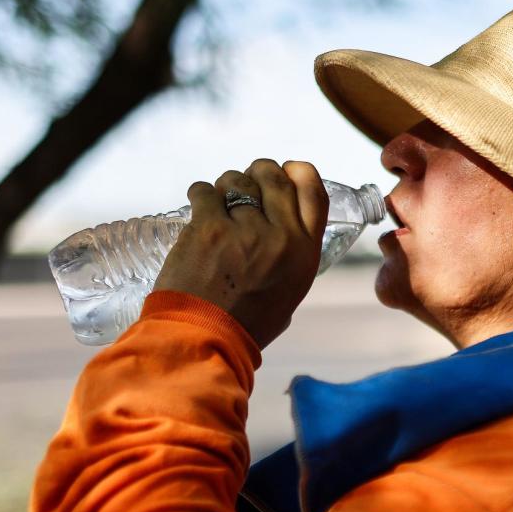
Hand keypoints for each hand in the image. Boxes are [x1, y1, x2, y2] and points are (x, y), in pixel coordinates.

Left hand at [154, 159, 328, 349]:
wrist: (204, 340)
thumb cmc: (245, 325)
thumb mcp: (289, 292)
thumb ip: (290, 257)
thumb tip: (276, 227)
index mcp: (305, 253)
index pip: (314, 192)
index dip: (299, 172)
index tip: (286, 170)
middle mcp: (280, 236)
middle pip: (274, 177)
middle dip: (258, 173)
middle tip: (243, 184)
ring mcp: (244, 229)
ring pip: (236, 181)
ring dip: (226, 187)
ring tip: (217, 205)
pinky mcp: (208, 227)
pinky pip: (204, 192)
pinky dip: (200, 195)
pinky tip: (198, 208)